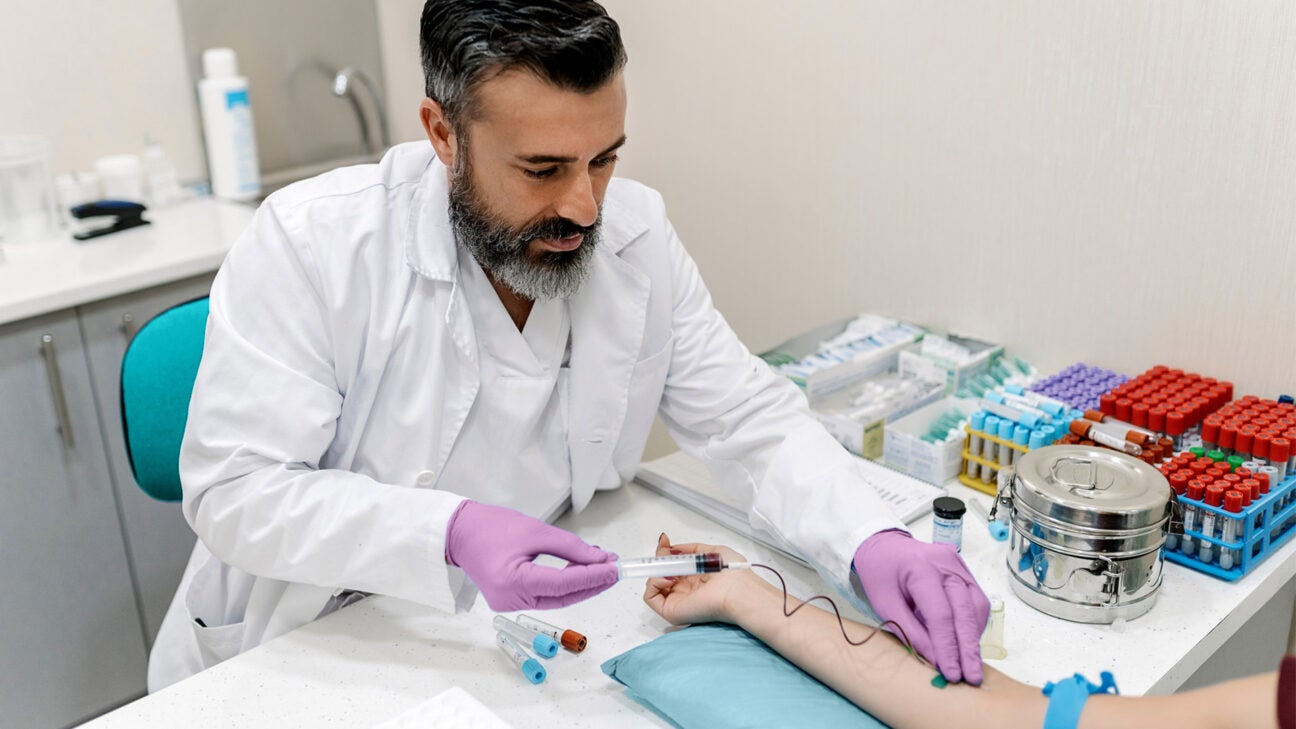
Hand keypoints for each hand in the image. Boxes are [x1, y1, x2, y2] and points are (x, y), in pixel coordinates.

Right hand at [444, 500, 618, 610]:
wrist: (459, 532)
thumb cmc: (491, 527)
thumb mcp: (536, 530)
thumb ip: (571, 548)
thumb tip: (600, 559)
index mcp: (513, 582)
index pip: (563, 585)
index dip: (593, 577)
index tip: (614, 568)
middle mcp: (510, 600)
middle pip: (562, 597)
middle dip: (591, 584)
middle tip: (614, 569)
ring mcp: (509, 604)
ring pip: (555, 598)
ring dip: (580, 585)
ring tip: (602, 568)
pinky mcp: (510, 600)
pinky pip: (544, 595)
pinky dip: (564, 586)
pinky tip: (580, 572)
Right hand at [642, 533, 758, 625]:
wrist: (737, 590)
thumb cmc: (733, 574)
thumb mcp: (712, 551)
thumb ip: (691, 549)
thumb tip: (673, 548)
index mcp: (695, 578)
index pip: (672, 566)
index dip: (664, 552)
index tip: (664, 540)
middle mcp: (685, 590)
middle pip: (660, 573)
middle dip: (659, 558)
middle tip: (665, 550)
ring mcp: (677, 601)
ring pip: (653, 584)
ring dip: (657, 570)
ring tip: (672, 568)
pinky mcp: (671, 611)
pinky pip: (650, 596)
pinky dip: (653, 583)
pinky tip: (669, 578)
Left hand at [852, 529, 989, 684]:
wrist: (885, 546)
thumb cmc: (881, 574)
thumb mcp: (884, 604)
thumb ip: (910, 632)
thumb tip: (936, 661)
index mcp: (921, 569)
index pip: (941, 615)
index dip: (947, 647)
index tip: (951, 673)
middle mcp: (946, 564)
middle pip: (965, 611)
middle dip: (969, 648)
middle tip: (971, 677)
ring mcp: (959, 565)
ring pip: (977, 606)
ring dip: (973, 637)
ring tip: (968, 663)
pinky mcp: (965, 570)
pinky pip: (976, 600)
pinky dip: (972, 624)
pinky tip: (964, 642)